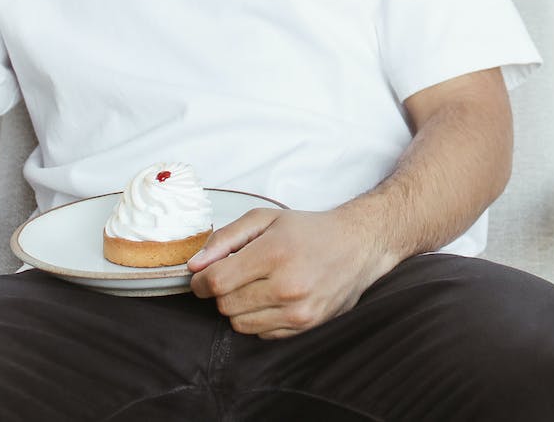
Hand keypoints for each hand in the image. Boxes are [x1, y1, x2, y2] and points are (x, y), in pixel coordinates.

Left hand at [187, 207, 397, 338]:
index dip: (202, 281)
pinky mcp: (305, 327)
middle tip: (237, 275)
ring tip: (257, 286)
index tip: (204, 276)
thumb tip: (195, 266)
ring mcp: (298, 311)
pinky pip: (261, 334)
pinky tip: (273, 298)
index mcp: (275, 253)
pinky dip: (259, 319)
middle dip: (222, 291)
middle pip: (226, 305)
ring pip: (240, 324)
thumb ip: (225, 238)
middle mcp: (287, 286)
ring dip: (239, 307)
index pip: (217, 282)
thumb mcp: (266, 219)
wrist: (358, 245)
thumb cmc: (309, 230)